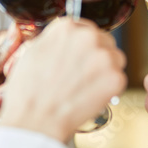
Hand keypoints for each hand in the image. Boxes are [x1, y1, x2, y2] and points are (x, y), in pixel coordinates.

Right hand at [0, 18, 126, 142]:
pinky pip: (119, 80)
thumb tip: (68, 41)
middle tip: (83, 76)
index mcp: (67, 27)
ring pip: (115, 59)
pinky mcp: (115, 78)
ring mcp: (104, 57)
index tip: (80, 57)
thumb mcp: (33, 52)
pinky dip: (109, 90)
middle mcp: (88, 37)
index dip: (83, 45)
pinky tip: (91, 98)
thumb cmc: (28, 92)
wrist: (35, 120)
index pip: (86, 28)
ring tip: (86, 89)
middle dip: (96, 57)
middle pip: (104, 42)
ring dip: (106, 71)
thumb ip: (55, 40)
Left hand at [0, 26, 21, 147]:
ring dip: (18, 90)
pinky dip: (22, 102)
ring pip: (35, 76)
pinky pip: (33, 95)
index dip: (21, 50)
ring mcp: (15, 80)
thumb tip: (16, 32)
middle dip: (21, 72)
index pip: (22, 36)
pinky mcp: (21, 98)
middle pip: (33, 55)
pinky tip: (3, 109)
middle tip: (1, 87)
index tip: (8, 68)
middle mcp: (8, 60)